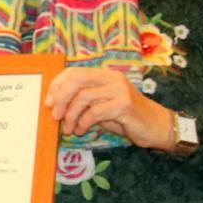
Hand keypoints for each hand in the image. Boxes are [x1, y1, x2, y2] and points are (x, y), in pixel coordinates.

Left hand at [43, 65, 174, 149]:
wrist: (155, 126)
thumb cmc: (124, 117)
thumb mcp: (100, 106)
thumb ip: (82, 102)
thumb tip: (54, 105)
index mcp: (104, 75)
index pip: (73, 72)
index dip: (56, 86)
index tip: (48, 102)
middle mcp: (112, 78)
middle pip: (76, 80)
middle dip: (60, 98)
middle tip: (54, 116)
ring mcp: (120, 90)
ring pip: (83, 97)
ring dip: (71, 116)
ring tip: (70, 129)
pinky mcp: (125, 104)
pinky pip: (95, 112)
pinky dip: (84, 123)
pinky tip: (82, 130)